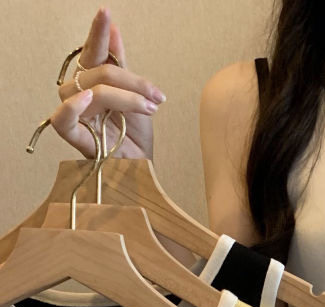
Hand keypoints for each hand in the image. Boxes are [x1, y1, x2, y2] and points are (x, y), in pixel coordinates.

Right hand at [49, 6, 164, 160]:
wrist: (144, 166)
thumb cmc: (135, 134)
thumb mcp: (136, 95)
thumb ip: (122, 64)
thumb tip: (114, 29)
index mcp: (93, 82)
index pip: (92, 53)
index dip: (97, 34)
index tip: (105, 12)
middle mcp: (80, 95)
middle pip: (97, 72)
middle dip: (132, 81)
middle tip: (156, 96)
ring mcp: (76, 114)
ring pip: (90, 91)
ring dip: (123, 97)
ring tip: (148, 108)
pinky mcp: (75, 137)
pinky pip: (61, 119)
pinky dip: (73, 107)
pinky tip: (89, 99)